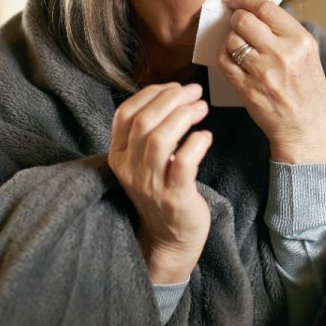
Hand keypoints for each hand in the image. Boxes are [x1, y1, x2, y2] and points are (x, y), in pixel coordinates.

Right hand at [108, 82, 212, 282]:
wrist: (169, 239)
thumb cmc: (161, 192)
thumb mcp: (143, 161)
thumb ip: (149, 132)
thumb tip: (171, 94)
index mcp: (119, 156)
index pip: (125, 113)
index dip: (151, 94)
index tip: (174, 87)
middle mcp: (130, 169)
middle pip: (144, 121)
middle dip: (171, 99)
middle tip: (194, 91)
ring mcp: (151, 184)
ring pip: (160, 139)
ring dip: (184, 116)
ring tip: (202, 107)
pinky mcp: (175, 197)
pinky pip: (184, 162)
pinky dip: (197, 143)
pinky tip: (206, 136)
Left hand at [215, 0, 325, 163]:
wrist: (307, 130)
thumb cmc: (307, 92)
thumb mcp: (308, 56)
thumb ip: (286, 32)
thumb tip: (256, 9)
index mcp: (301, 41)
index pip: (266, 8)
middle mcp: (284, 54)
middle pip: (244, 21)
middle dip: (235, 19)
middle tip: (236, 24)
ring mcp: (264, 73)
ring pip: (231, 41)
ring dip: (230, 41)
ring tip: (239, 48)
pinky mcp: (248, 90)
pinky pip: (224, 62)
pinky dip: (224, 57)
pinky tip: (232, 61)